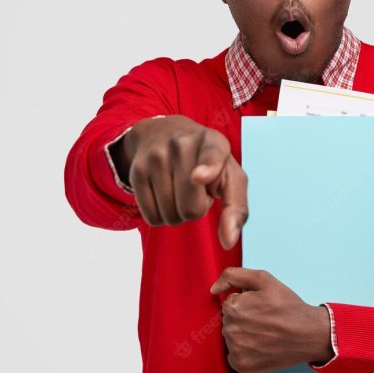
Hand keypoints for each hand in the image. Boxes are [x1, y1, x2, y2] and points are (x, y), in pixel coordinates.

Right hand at [120, 115, 247, 248]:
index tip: (198, 177)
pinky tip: (164, 192)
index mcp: (213, 142)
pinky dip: (161, 215)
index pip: (211, 156)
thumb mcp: (229, 176)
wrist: (165, 132)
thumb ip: (237, 208)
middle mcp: (183, 144)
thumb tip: (229, 241)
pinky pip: (151, 218)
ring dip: (178, 212)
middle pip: (191, 208)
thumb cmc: (208, 163)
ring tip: (180, 188)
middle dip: (197, 209)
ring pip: (170, 216)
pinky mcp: (137, 171)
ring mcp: (157, 156)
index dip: (207, 169)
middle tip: (196, 189)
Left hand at [210, 267, 333, 371]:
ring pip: (231, 337)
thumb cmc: (287, 306)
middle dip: (243, 318)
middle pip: (229, 320)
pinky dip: (244, 351)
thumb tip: (213, 289)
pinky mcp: (241, 365)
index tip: (261, 307)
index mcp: (233, 307)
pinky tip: (260, 345)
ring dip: (243, 334)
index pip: (230, 303)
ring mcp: (235, 349)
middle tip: (264, 320)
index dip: (246, 303)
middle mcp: (230, 329)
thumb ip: (233, 276)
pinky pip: (234, 355)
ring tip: (264, 332)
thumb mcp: (264, 279)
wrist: (308, 334)